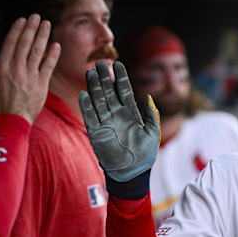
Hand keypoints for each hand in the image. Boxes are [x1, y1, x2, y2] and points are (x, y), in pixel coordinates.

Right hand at [0, 15, 60, 123]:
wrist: (10, 119)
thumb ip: (2, 69)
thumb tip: (8, 57)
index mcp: (1, 66)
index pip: (10, 43)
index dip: (17, 29)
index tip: (23, 20)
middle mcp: (15, 68)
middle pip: (24, 43)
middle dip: (31, 28)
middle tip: (37, 16)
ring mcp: (29, 75)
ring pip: (36, 51)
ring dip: (43, 36)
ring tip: (47, 24)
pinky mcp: (41, 84)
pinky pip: (48, 65)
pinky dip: (52, 54)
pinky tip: (56, 45)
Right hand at [79, 61, 159, 181]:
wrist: (132, 173)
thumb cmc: (145, 155)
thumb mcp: (153, 133)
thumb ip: (151, 115)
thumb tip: (149, 97)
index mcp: (131, 113)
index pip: (124, 91)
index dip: (120, 78)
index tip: (118, 64)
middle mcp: (117, 115)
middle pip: (109, 92)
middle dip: (104, 78)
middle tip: (100, 63)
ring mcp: (106, 123)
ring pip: (98, 101)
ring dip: (94, 87)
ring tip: (90, 72)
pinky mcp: (96, 133)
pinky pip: (90, 117)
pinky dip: (86, 106)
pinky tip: (84, 94)